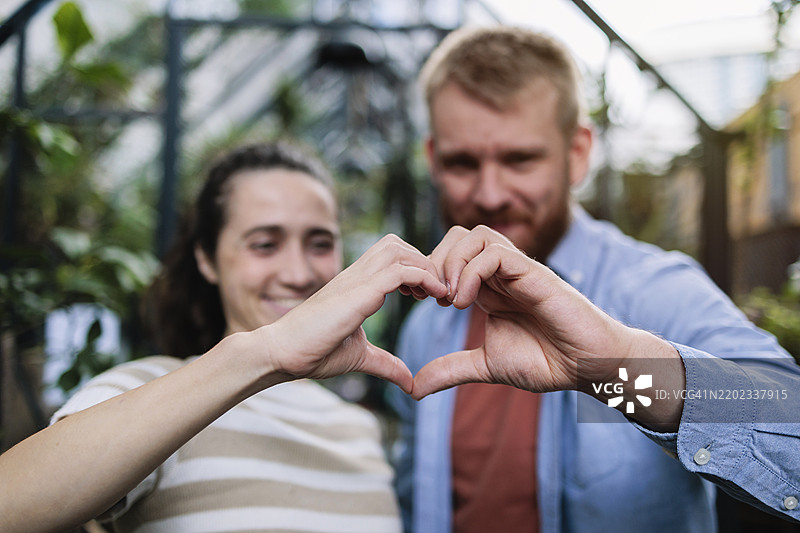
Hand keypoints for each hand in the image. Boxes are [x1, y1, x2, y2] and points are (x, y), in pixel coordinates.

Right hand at [260, 234, 447, 392]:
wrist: (280, 354)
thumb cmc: (312, 352)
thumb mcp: (360, 357)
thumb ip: (386, 364)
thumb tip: (410, 382)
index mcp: (356, 285)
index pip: (392, 256)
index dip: (417, 269)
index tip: (431, 295)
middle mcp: (356, 276)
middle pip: (397, 244)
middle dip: (424, 261)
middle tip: (437, 292)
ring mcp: (356, 281)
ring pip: (398, 249)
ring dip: (425, 266)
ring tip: (437, 293)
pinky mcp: (357, 294)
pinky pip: (397, 271)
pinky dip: (422, 278)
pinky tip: (432, 297)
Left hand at [411, 226, 652, 399]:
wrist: (589, 367)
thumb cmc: (547, 361)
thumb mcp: (486, 366)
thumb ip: (451, 370)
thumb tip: (414, 388)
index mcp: (488, 286)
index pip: (450, 253)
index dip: (429, 270)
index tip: (421, 300)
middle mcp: (502, 272)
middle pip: (459, 234)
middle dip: (436, 260)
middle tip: (431, 296)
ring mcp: (519, 270)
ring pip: (477, 235)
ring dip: (453, 262)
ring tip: (449, 298)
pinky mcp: (535, 275)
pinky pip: (497, 254)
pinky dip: (472, 272)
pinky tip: (465, 301)